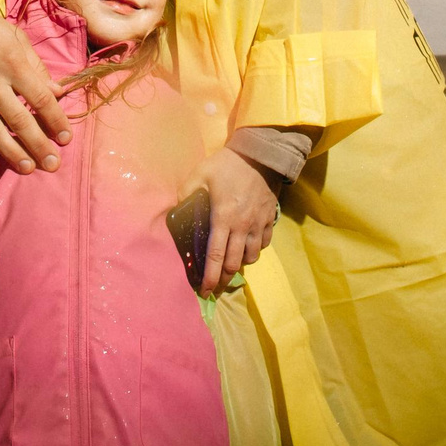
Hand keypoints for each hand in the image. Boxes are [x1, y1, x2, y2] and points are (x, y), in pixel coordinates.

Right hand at [0, 5, 70, 174]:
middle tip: (52, 165)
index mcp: (13, 64)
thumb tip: (57, 90)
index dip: (56, 121)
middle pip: (19, 121)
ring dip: (11, 153)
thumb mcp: (16, 37)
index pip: (40, 99)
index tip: (66, 138)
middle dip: (38, 146)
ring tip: (26, 169)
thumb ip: (36, 66)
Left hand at [195, 146, 279, 294]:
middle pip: (233, 263)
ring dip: (239, 264)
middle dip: (223, 279)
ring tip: (230, 265)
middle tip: (215, 286)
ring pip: (250, 257)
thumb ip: (186, 192)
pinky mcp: (269, 219)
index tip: (204, 291)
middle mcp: (242, 227)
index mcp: (223, 218)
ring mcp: (258, 224)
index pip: (215, 256)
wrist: (260, 155)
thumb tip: (175, 208)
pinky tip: (247, 248)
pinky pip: (263, 244)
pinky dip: (255, 250)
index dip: (210, 277)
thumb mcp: (200, 173)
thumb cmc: (227, 165)